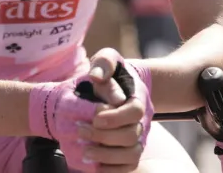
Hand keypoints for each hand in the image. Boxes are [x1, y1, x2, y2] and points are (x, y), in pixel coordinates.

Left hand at [79, 50, 153, 171]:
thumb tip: (97, 76)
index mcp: (138, 98)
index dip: (115, 117)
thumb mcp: (107, 60)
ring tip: (85, 152)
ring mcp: (139, 137)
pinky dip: (112, 168)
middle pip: (131, 136)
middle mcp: (142, 120)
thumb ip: (104, 63)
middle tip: (80, 131)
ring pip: (132, 154)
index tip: (95, 117)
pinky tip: (94, 164)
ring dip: (107, 156)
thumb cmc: (110, 74)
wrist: (117, 89)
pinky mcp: (131, 150)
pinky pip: (128, 166)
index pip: (134, 111)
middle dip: (104, 137)